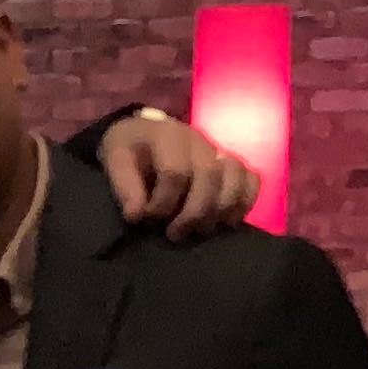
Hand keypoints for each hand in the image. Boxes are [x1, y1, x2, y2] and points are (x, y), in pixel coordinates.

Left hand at [99, 111, 259, 240]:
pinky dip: (245, 201)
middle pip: (210, 175)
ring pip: (235, 176)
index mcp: (167, 134)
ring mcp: (218, 150)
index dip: (163, 203)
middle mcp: (198, 140)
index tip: (146, 219)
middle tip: (175, 234)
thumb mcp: (115, 158)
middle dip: (194, 212)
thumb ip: (123, 185)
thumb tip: (136, 215)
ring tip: (201, 230)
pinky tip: (227, 221)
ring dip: (221, 210)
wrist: (144, 135)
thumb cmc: (130, 149)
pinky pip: (252, 178)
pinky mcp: (230, 163)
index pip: (176, 171)